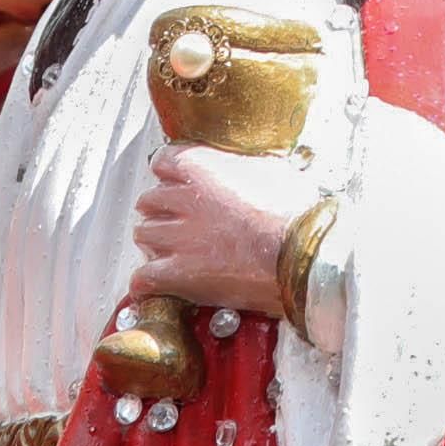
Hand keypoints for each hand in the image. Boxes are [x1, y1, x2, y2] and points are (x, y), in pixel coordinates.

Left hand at [129, 145, 308, 317]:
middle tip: (179, 222)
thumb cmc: (298, 214)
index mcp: (204, 168)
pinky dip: (148, 283)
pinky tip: (159, 284)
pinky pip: (143, 278)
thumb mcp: (277, 172)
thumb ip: (253, 168)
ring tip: (172, 252)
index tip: (178, 182)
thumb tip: (259, 168)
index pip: (164, 161)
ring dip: (155, 244)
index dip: (171, 174)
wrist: (302, 254)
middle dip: (161, 211)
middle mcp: (184, 199)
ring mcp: (179, 238)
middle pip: (149, 201)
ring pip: (144, 236)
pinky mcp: (179, 274)